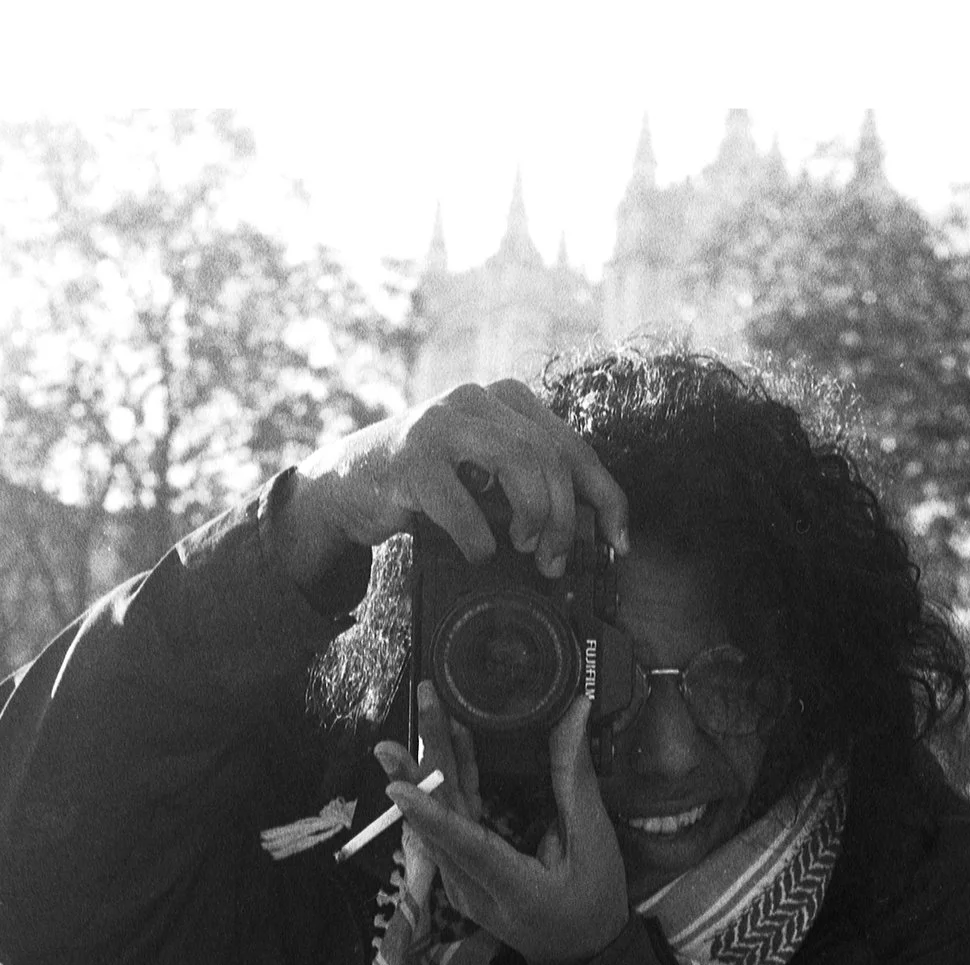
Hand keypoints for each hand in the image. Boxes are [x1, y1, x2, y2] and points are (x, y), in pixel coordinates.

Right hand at [287, 379, 629, 584]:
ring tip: (526, 550)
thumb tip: (589, 531)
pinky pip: (463, 505)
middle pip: (551, 457)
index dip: (606, 497)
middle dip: (564, 519)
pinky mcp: (411, 459)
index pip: (574, 446)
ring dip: (534, 520)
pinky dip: (479, 540)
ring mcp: (441, 423)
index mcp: (505, 401)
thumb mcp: (486, 477)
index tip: (620, 542)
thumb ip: (530, 486)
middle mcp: (476, 400)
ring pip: (520, 464)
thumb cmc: (428, 485)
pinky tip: (478, 554)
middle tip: (553, 560)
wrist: (349, 484)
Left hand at [377, 686, 630, 964]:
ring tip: (409, 729)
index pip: (465, 847)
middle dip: (418, 774)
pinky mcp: (460, 876)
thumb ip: (575, 779)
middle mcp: (473, 891)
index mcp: (512, 889)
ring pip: (438, 823)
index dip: (431, 815)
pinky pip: (447, 827)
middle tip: (397, 731)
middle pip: (440, 827)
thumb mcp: (594, 843)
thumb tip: (574, 710)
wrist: (579, 955)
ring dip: (426, 773)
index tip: (397, 786)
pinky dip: (446, 786)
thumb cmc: (594, 902)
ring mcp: (461, 886)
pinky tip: (445, 748)